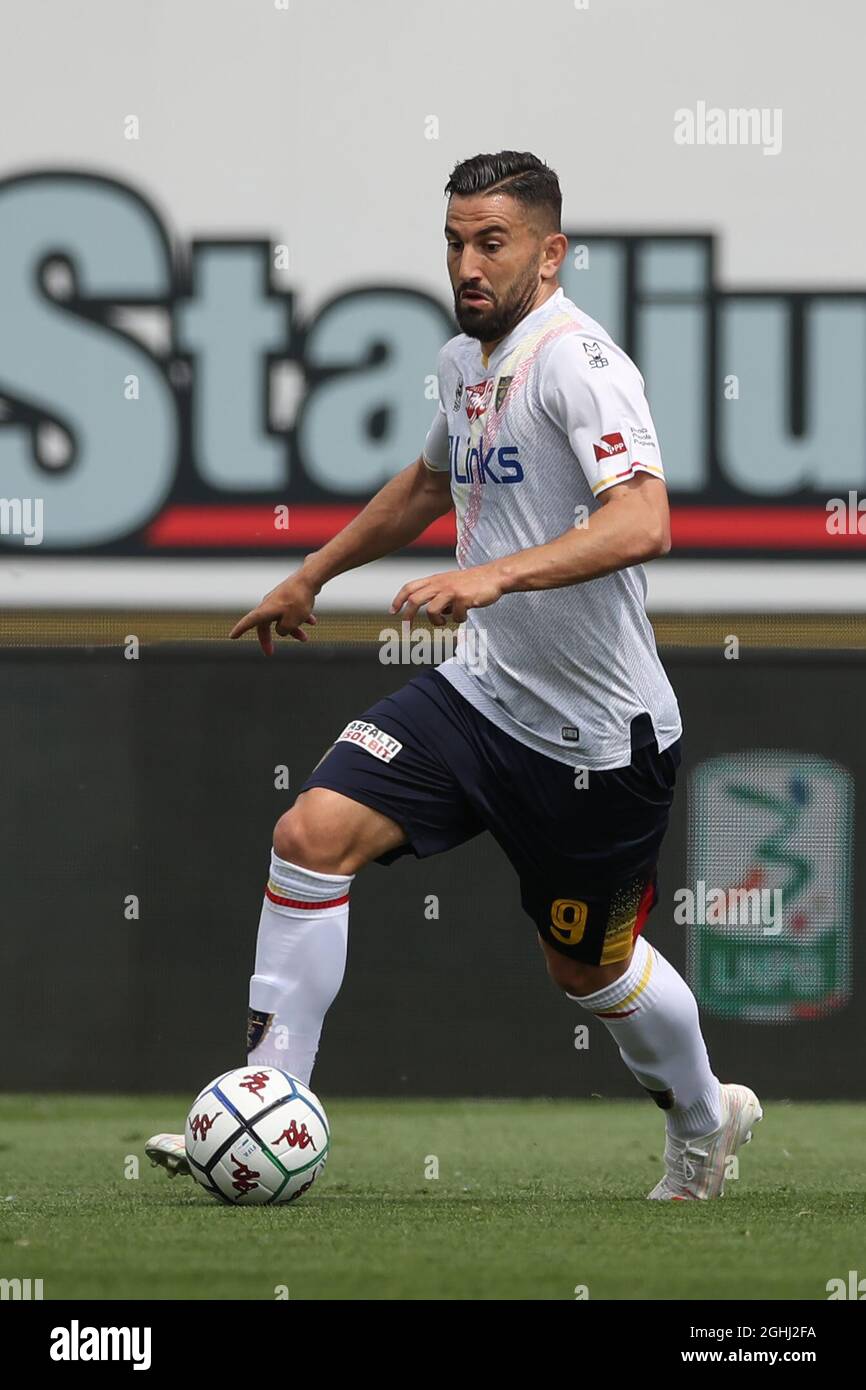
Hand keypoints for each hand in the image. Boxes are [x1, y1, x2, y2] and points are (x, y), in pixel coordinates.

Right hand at [230, 572, 318, 654]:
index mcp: (265, 611)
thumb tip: (281, 630)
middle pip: (265, 625)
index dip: (240, 630)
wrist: (310, 577)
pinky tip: (312, 622)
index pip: (248, 622)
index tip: (232, 636)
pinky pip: (292, 611)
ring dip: (293, 629)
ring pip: (282, 619)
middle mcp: (269, 604)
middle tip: (269, 653)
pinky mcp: (290, 596)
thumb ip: (284, 630)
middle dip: (268, 639)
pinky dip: (300, 617)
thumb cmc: (299, 601)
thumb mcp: (291, 622)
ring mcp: (279, 599)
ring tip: (304, 639)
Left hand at [390, 563, 504, 624]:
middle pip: (414, 599)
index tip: (393, 611)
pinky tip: (465, 614)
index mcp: (436, 580)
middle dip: (407, 615)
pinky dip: (459, 619)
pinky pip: (454, 616)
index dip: (399, 599)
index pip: (410, 587)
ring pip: (431, 610)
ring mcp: (451, 591)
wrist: (495, 576)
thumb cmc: (474, 582)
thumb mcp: (451, 584)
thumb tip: (434, 613)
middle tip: (407, 628)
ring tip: (443, 623)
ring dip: (436, 622)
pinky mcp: (463, 599)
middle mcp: (440, 584)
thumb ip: (440, 595)